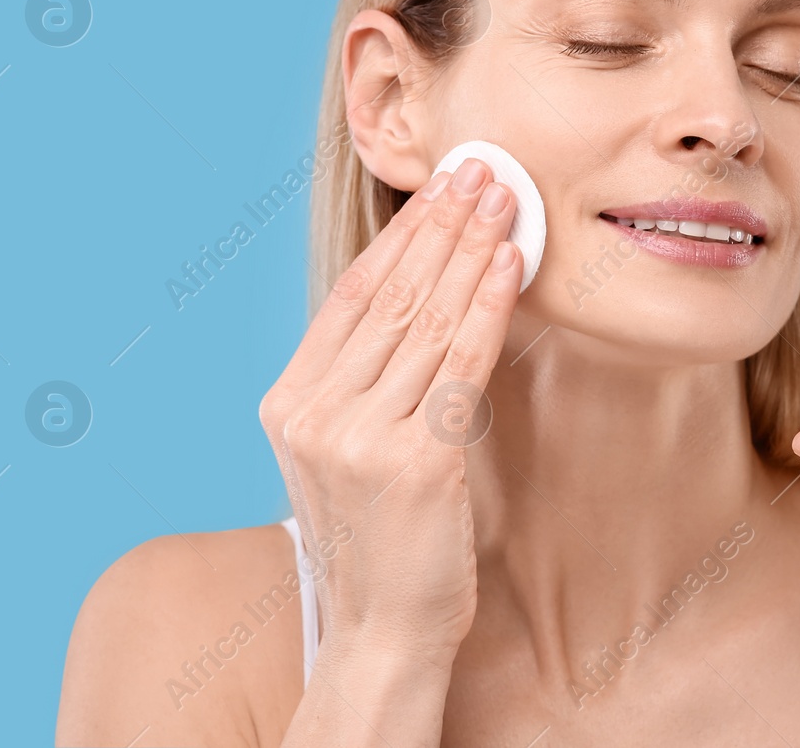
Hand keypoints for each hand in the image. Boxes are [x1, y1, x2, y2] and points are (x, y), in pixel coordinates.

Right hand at [258, 158, 521, 669]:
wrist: (385, 627)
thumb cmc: (379, 533)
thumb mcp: (343, 447)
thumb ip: (360, 378)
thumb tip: (417, 290)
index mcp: (289, 401)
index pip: (350, 295)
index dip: (400, 236)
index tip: (439, 188)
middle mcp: (314, 412)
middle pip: (391, 296)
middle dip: (443, 226)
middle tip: (482, 171)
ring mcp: (361, 436)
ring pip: (428, 321)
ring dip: (472, 251)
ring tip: (506, 201)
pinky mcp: (416, 460)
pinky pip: (462, 365)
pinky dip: (489, 307)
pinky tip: (510, 264)